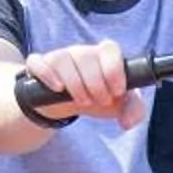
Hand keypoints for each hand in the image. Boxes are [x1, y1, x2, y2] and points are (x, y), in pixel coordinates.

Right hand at [17, 42, 144, 129]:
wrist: (68, 105)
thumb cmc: (97, 98)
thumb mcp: (119, 105)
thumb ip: (133, 110)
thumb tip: (128, 122)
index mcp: (103, 56)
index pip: (110, 49)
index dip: (114, 70)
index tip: (117, 92)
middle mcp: (81, 52)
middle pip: (86, 56)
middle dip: (95, 83)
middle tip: (98, 101)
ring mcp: (59, 57)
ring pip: (63, 59)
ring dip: (74, 83)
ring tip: (81, 101)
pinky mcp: (40, 66)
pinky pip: (38, 62)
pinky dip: (47, 75)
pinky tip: (58, 89)